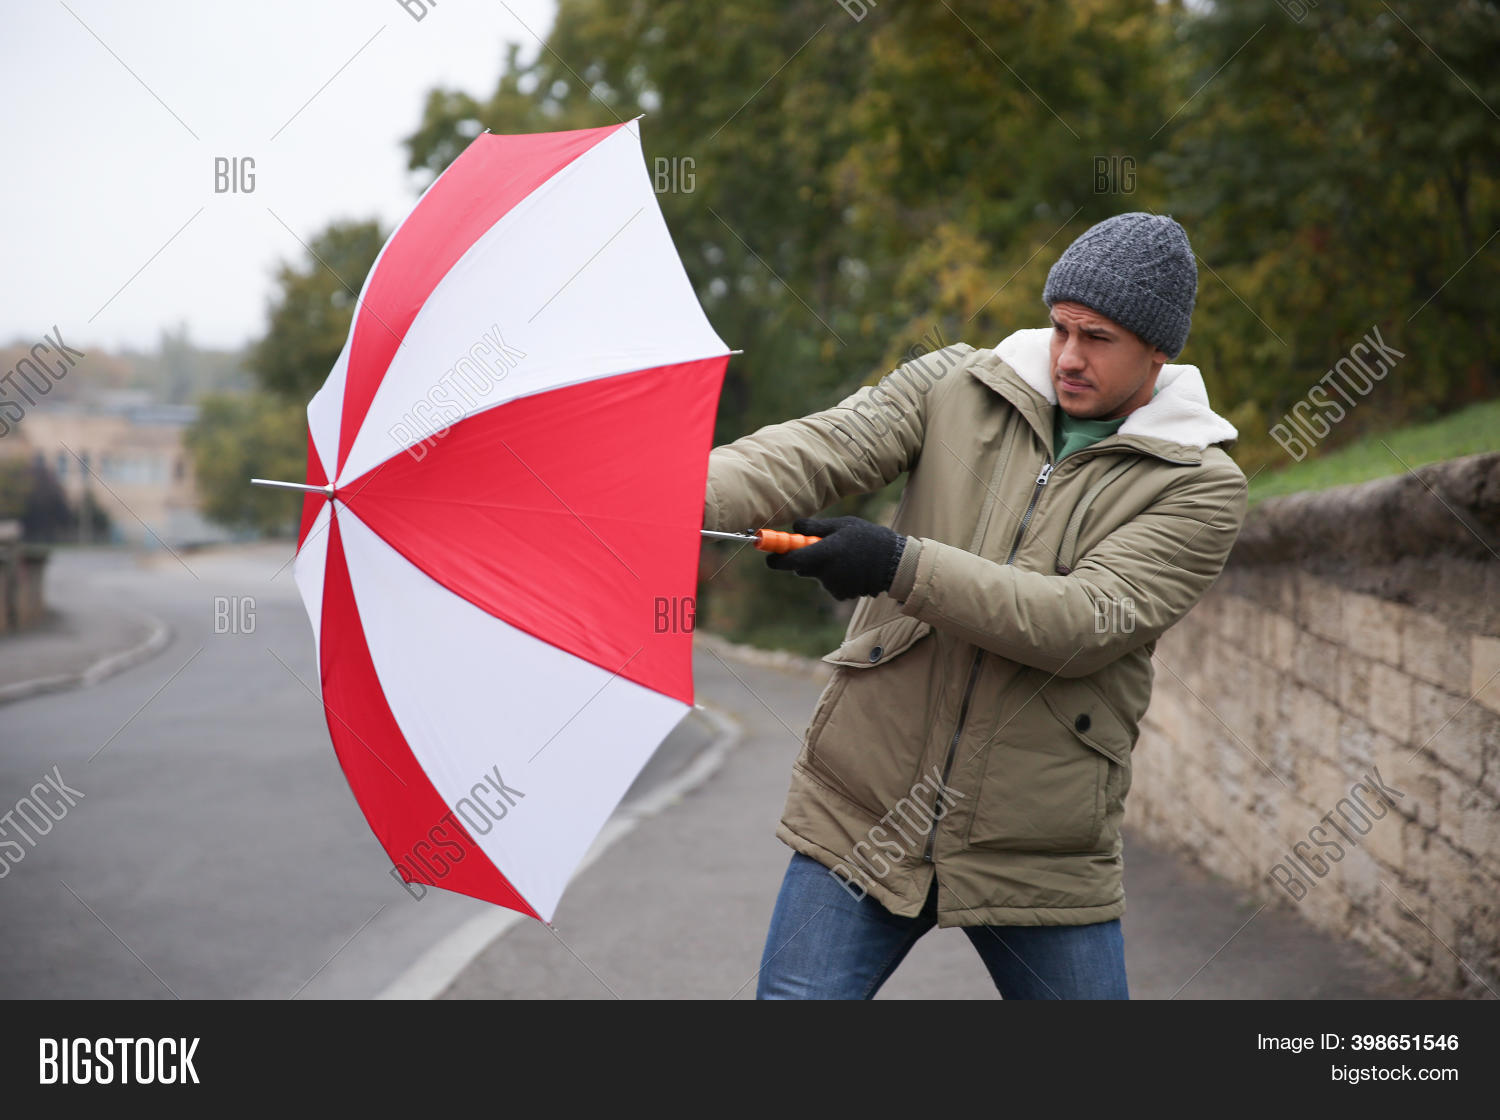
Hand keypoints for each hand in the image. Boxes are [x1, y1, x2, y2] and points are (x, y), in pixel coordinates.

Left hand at [764, 515, 905, 600]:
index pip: (788, 561)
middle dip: (805, 558)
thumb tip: (793, 528)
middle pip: (801, 568)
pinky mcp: (841, 595)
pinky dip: (835, 576)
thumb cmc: (868, 538)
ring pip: (817, 575)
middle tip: (820, 545)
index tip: (770, 554)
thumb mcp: (842, 524)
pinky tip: (852, 568)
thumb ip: (815, 528)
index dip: (776, 558)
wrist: (895, 563)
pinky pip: (829, 584)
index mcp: (823, 554)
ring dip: (823, 567)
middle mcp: (825, 574)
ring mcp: (833, 587)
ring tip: (846, 555)